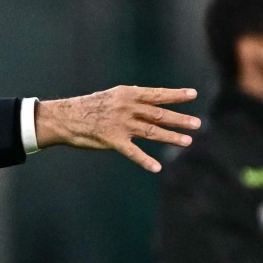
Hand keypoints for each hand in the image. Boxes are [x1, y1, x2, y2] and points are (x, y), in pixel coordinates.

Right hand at [34, 86, 200, 171]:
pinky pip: (132, 152)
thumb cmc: (88, 108)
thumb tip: (152, 105)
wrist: (65, 117)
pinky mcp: (113, 140)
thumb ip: (132, 102)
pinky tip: (157, 167)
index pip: (157, 94)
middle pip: (159, 114)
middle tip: (197, 123)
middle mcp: (127, 107)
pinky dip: (145, 160)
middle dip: (179, 119)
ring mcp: (121, 124)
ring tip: (187, 141)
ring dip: (171, 137)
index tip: (192, 94)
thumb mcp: (112, 97)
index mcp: (127, 94)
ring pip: (151, 131)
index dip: (175, 94)